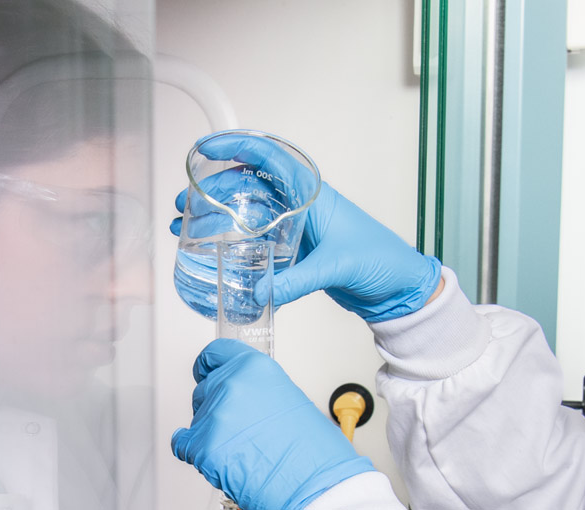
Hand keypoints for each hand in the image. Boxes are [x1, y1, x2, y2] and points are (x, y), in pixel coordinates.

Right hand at [170, 133, 441, 321]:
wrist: (399, 286)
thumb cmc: (381, 261)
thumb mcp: (337, 266)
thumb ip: (297, 280)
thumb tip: (260, 290)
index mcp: (313, 193)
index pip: (269, 157)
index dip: (236, 146)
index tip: (205, 148)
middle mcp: (301, 204)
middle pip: (248, 184)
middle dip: (213, 189)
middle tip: (185, 204)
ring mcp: (296, 225)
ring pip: (247, 209)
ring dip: (216, 213)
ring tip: (186, 226)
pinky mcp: (294, 248)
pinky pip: (256, 236)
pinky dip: (232, 238)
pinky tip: (212, 248)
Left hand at [172, 338, 373, 509]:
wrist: (314, 483)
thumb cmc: (312, 449)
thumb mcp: (289, 399)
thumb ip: (259, 390)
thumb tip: (245, 398)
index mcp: (255, 368)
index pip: (215, 354)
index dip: (207, 365)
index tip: (204, 370)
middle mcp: (232, 385)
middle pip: (204, 389)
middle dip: (214, 406)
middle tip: (235, 425)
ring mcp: (215, 415)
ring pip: (197, 418)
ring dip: (210, 431)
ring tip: (240, 447)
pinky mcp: (203, 445)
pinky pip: (184, 444)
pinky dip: (195, 451)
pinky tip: (216, 456)